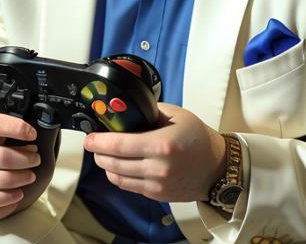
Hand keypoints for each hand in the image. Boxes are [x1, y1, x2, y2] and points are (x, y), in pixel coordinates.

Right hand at [0, 107, 39, 221]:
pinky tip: (18, 192)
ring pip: (3, 181)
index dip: (17, 128)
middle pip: (3, 157)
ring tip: (30, 175)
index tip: (33, 133)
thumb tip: (42, 119)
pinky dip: (12, 198)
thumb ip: (16, 116)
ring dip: (23, 178)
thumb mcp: (1, 117)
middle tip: (36, 158)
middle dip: (27, 159)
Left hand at [83, 103, 225, 201]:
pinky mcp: (157, 194)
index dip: (99, 141)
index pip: (120, 144)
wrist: (216, 166)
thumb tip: (127, 111)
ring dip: (106, 166)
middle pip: (114, 163)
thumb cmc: (197, 138)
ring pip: (118, 178)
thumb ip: (150, 111)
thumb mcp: (176, 115)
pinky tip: (118, 166)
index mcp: (161, 144)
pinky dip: (119, 176)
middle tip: (93, 144)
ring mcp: (157, 184)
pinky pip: (129, 186)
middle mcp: (158, 167)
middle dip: (98, 153)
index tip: (89, 137)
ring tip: (103, 155)